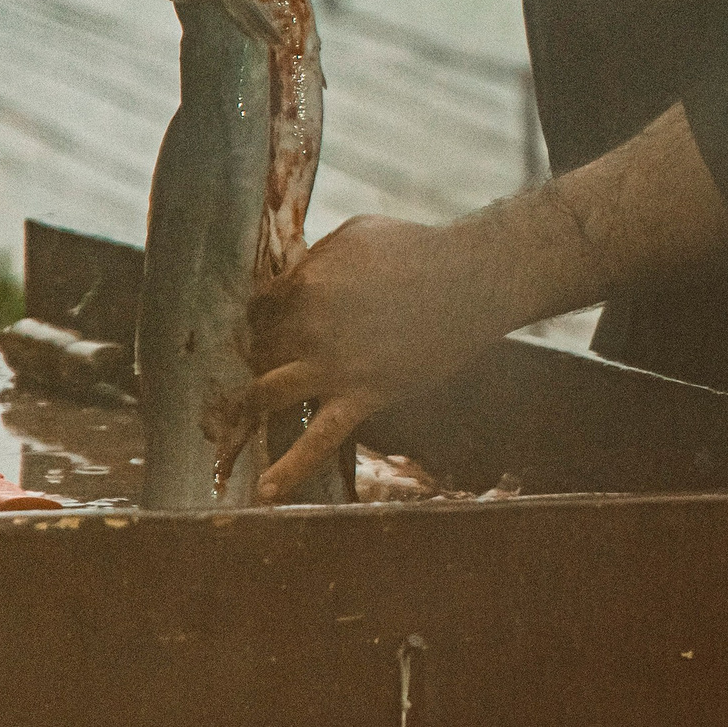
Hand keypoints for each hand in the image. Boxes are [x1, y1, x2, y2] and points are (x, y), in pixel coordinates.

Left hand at [238, 213, 529, 503]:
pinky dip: (291, 468)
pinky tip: (266, 492)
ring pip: (269, 392)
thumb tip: (289, 276)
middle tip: (283, 358)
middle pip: (263, 350)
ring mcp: (335, 364)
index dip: (266, 318)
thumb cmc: (418, 248)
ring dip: (257, 401)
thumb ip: (316, 258)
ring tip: (252, 411)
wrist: (475, 279)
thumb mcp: (356, 234)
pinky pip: (319, 438)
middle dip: (267, 356)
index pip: (261, 309)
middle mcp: (310, 324)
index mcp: (306, 281)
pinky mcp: (364, 395)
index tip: (274, 325)